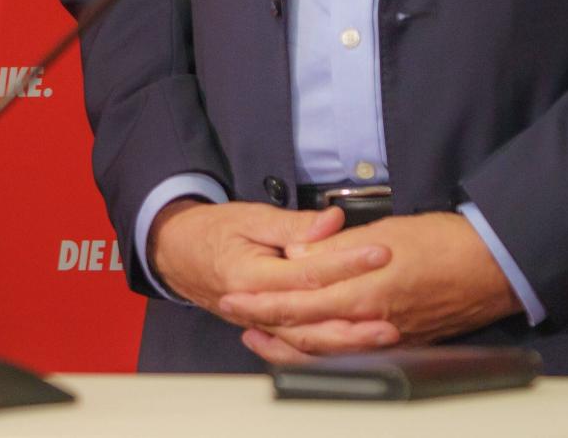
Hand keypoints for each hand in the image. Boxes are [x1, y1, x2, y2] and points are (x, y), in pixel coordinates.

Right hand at [148, 201, 400, 356]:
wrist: (178, 254)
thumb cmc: (213, 231)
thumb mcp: (250, 217)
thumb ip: (294, 225)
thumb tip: (331, 222)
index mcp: (250, 276)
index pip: (307, 274)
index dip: (346, 264)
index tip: (379, 253)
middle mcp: (256, 308)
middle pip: (309, 321)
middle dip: (353, 319)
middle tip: (390, 313)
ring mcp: (260, 324)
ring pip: (306, 342)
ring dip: (346, 342)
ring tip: (382, 334)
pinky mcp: (267, 330)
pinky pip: (299, 346)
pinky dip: (327, 350)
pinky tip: (354, 348)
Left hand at [220, 211, 518, 365]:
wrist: (494, 266)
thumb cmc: (446, 242)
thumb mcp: (384, 232)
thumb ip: (336, 249)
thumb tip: (298, 256)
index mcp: (365, 291)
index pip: (299, 300)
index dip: (262, 301)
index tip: (234, 295)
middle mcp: (372, 322)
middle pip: (306, 332)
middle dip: (266, 326)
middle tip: (236, 317)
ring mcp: (387, 337)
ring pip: (326, 349)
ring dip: (289, 344)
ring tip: (262, 335)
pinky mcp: (400, 343)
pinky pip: (350, 353)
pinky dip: (322, 350)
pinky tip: (309, 343)